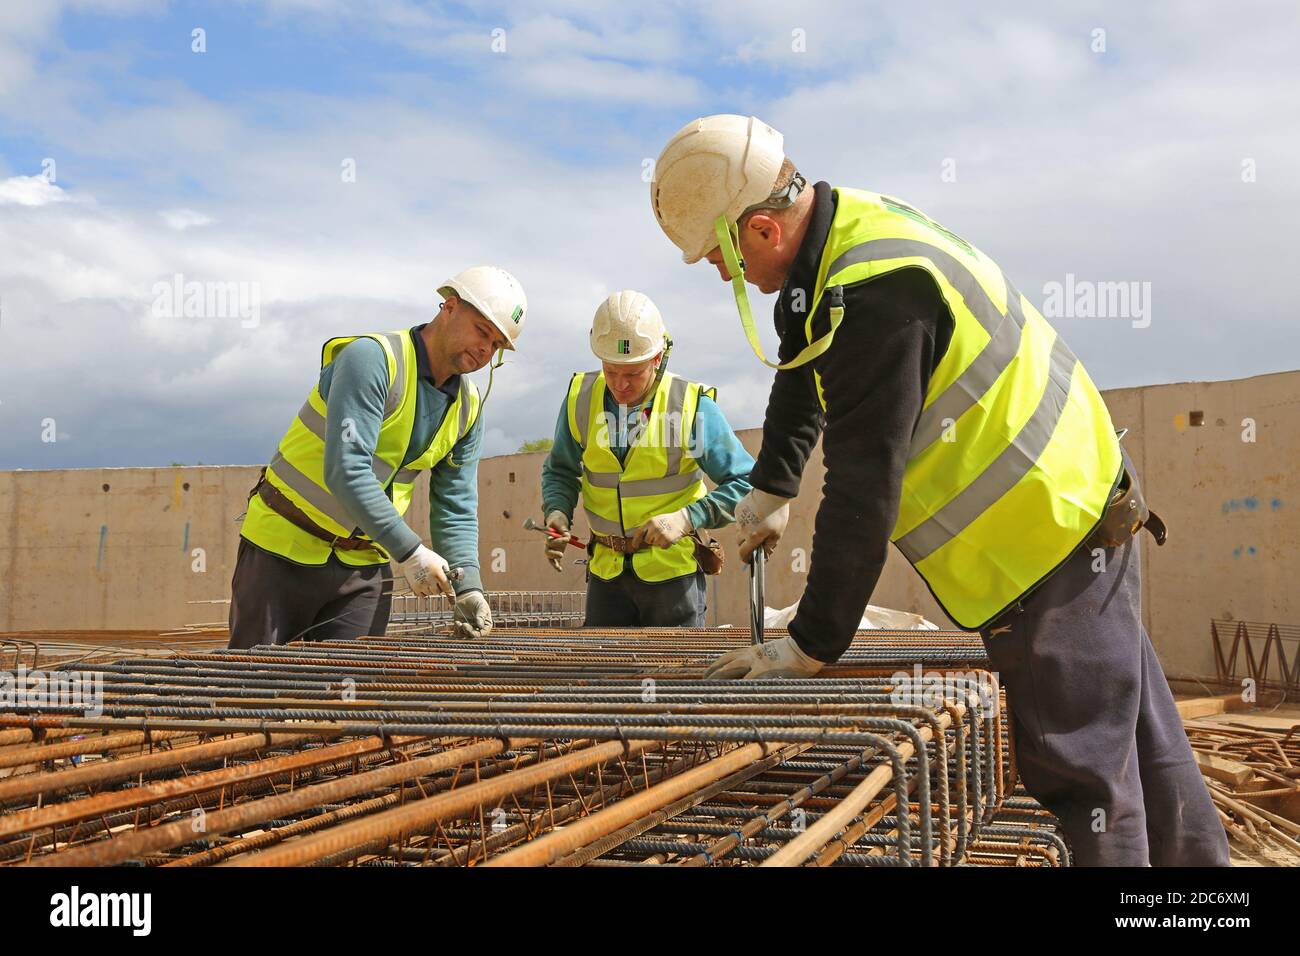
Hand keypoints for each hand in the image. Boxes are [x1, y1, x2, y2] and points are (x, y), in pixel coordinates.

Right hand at [399, 545, 453, 597]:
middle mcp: (431, 581)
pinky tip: (424, 585)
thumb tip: (450, 579)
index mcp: (438, 574)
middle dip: (439, 588)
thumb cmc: (427, 557)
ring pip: (430, 594)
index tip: (452, 597)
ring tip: (429, 582)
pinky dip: (424, 592)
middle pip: (438, 592)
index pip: (447, 588)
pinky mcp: (415, 587)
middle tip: (437, 582)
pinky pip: (422, 595)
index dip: (450, 592)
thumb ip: (447, 570)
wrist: (412, 556)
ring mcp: (422, 585)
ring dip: (431, 590)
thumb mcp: (441, 561)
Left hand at [453, 590, 492, 638]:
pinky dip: (457, 629)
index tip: (473, 631)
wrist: (467, 597)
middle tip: (464, 625)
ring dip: (461, 630)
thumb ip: (481, 616)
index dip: (478, 634)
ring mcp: (468, 627)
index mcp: (485, 624)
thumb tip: (480, 626)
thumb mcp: (481, 606)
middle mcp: (477, 627)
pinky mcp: (460, 625)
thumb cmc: (477, 601)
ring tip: (458, 622)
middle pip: (473, 635)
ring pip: (465, 634)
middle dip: (468, 631)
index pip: (483, 633)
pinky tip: (457, 622)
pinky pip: (458, 631)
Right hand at [544, 510, 569, 572]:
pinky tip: (560, 570)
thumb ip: (563, 530)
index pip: (549, 541)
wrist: (556, 526)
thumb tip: (568, 537)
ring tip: (559, 565)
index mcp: (548, 537)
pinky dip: (557, 566)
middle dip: (554, 553)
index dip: (557, 541)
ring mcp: (551, 550)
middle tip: (562, 554)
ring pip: (550, 558)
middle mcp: (548, 545)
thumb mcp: (560, 524)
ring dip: (555, 561)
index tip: (565, 539)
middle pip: (548, 551)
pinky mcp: (555, 554)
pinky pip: (554, 561)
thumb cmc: (557, 524)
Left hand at [631, 508, 691, 549]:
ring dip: (659, 542)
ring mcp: (661, 535)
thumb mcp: (656, 520)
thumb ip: (648, 527)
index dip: (635, 540)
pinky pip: (662, 547)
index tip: (634, 545)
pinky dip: (665, 544)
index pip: (639, 533)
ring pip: (655, 544)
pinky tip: (668, 538)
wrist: (681, 520)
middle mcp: (654, 528)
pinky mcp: (667, 540)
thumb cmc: (668, 520)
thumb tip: (641, 536)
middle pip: (647, 540)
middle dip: (651, 539)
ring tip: (664, 534)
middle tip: (658, 534)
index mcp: (650, 522)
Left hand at [703, 637, 823, 679]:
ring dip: (718, 678)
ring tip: (708, 687)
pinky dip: (737, 687)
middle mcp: (752, 654)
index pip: (729, 656)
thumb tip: (755, 673)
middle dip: (712, 672)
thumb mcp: (773, 653)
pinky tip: (729, 695)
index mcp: (754, 650)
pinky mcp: (765, 671)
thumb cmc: (794, 652)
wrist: (806, 646)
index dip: (717, 664)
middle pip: (726, 662)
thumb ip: (763, 660)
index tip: (709, 672)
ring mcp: (757, 662)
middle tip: (703, 682)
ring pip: (731, 669)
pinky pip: (747, 680)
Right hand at [735, 489, 790, 562]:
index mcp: (753, 537)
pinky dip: (744, 521)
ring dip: (744, 532)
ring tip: (756, 525)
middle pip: (739, 543)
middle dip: (746, 544)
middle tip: (756, 540)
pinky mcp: (737, 510)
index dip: (745, 559)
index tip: (749, 559)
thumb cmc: (777, 513)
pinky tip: (754, 515)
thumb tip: (765, 556)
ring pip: (738, 531)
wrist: (771, 492)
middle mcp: (742, 530)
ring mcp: (738, 519)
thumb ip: (769, 546)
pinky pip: (739, 520)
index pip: (743, 554)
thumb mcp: (777, 533)